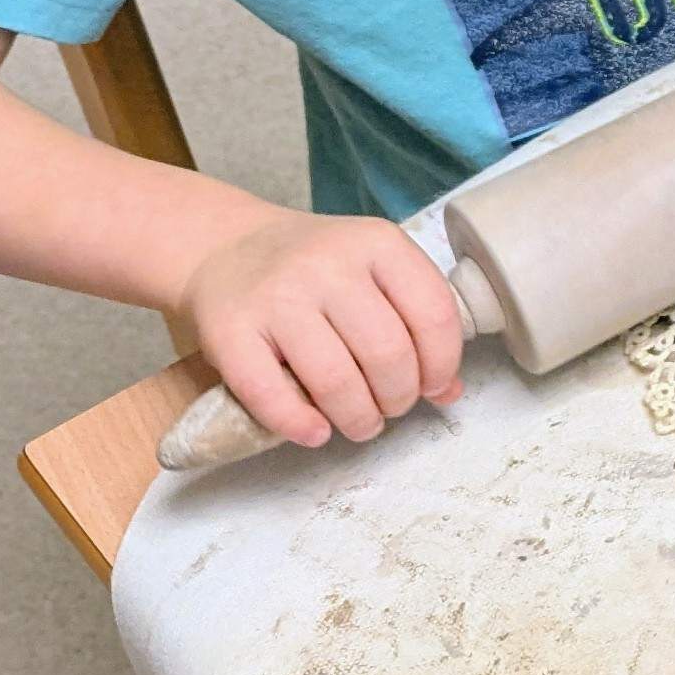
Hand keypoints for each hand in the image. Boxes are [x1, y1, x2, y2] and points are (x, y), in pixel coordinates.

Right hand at [176, 210, 465, 450]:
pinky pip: (271, 396)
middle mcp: (328, 264)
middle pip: (388, 353)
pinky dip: (301, 426)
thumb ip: (416, 320)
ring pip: (336, 381)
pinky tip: (316, 432)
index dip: (441, 363)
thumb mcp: (373, 272)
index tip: (432, 385)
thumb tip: (449, 390)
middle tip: (391, 407)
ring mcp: (276, 297)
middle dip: (400, 397)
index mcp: (376, 243)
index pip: (434, 313)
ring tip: (361, 423)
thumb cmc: (314, 268)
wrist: (225, 249)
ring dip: (358, 418)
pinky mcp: (230, 332)